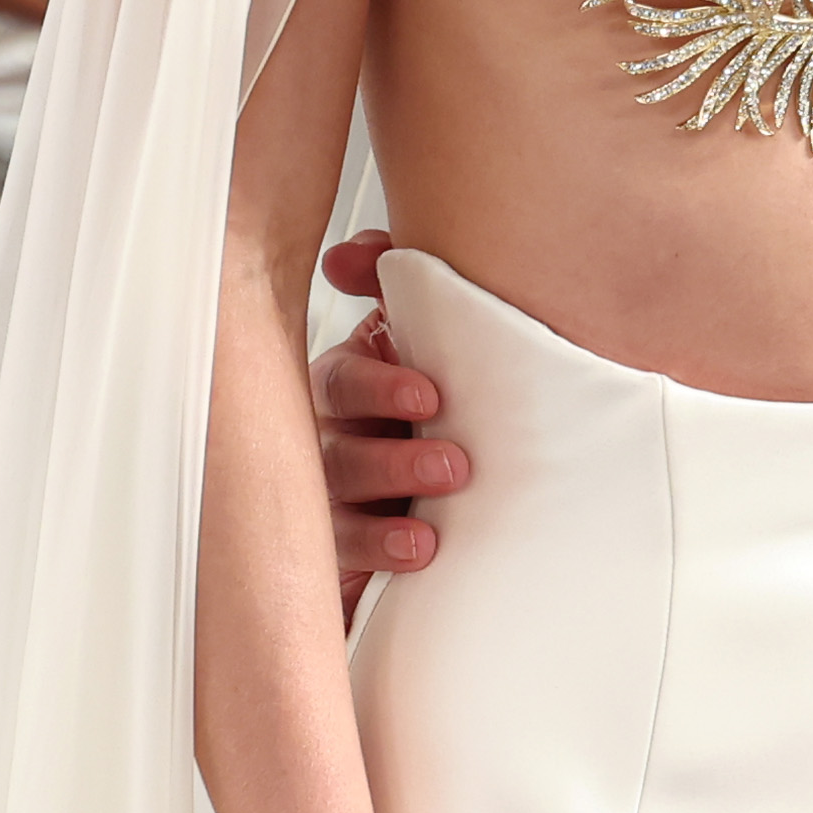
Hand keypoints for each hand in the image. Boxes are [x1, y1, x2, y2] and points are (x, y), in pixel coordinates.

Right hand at [313, 231, 466, 618]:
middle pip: (339, 446)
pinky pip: (346, 557)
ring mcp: (333, 498)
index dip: (379, 385)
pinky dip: (379, 552)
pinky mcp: (343, 553)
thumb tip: (349, 254)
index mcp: (356, 383)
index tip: (429, 397)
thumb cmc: (451, 402)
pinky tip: (418, 552)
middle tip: (453, 465)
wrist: (479, 493)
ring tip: (436, 520)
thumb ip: (410, 288)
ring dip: (387, 512)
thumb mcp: (448, 341)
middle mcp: (335, 438)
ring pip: (340, 503)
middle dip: (391, 457)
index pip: (345, 378)